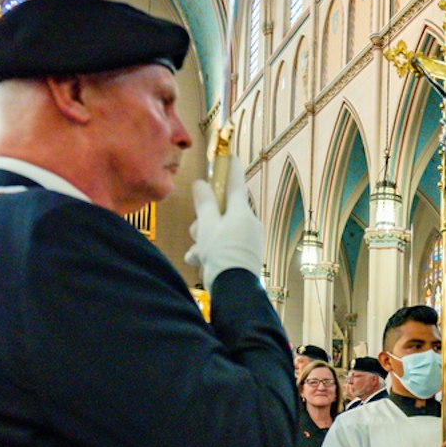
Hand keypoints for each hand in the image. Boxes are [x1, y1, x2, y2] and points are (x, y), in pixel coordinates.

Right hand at [185, 162, 264, 286]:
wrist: (234, 291)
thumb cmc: (221, 254)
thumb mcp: (207, 226)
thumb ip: (204, 203)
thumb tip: (202, 184)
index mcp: (242, 212)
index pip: (236, 183)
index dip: (231, 169)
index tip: (230, 156)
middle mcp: (248, 224)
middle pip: (222, 211)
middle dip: (204, 220)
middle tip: (197, 230)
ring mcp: (248, 241)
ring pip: (219, 231)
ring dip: (203, 240)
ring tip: (197, 253)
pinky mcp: (244, 257)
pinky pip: (223, 247)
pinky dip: (210, 253)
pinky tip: (200, 262)